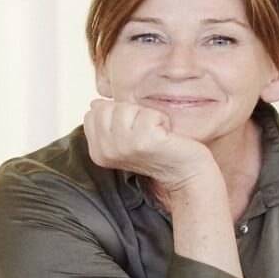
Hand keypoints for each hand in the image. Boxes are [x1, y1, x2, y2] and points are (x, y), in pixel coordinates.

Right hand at [82, 99, 215, 191]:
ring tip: (155, 135)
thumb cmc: (159, 154)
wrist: (185, 174)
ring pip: (126, 108)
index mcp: (97, 152)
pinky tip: (165, 137)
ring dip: (146, 116)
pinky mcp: (144, 141)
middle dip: (130, 113)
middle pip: (107, 108)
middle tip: (146, 133)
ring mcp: (124, 147)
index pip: (93, 113)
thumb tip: (95, 103)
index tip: (133, 132)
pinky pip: (148, 114)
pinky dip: (161, 120)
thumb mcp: (127, 137)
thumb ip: (109, 121)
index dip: (117, 115)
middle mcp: (106, 152)